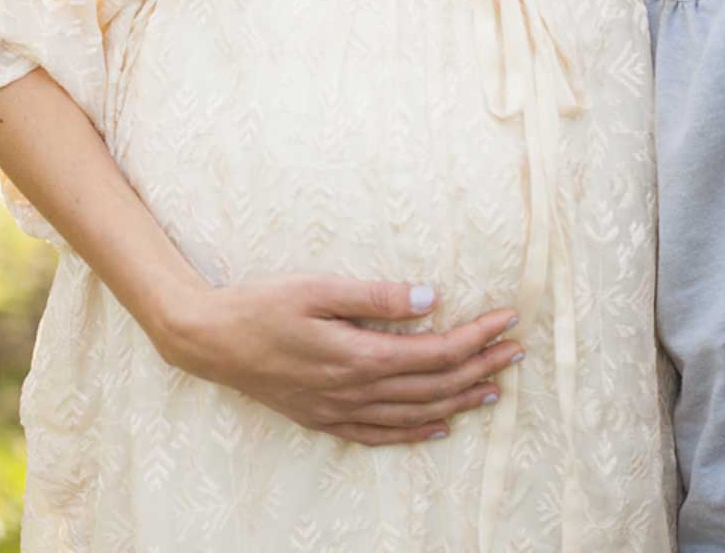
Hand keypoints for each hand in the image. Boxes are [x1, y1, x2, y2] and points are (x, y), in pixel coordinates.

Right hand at [155, 273, 522, 445]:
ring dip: (458, 401)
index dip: (476, 337)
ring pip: (414, 414)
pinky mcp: (323, 418)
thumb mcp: (318, 288)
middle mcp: (354, 392)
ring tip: (494, 389)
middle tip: (516, 351)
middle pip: (433, 385)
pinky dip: (415, 433)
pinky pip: (380, 435)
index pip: (435, 352)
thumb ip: (375, 295)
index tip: (507, 319)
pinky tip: (437, 427)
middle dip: (480, 367)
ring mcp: (338, 411)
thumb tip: (430, 297)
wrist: (208, 340)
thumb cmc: (262, 305)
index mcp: (358, 356)